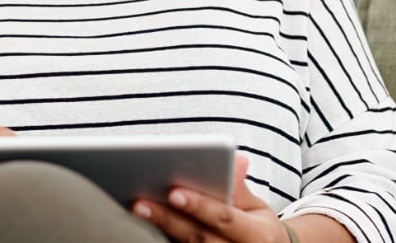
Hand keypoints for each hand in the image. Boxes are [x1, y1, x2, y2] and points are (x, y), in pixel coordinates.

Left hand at [132, 154, 288, 242]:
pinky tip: (143, 225)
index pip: (225, 218)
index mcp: (257, 237)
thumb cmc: (258, 229)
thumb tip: (236, 160)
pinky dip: (162, 238)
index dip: (200, 206)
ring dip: (160, 229)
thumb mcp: (258, 208)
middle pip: (198, 238)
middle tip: (140, 202)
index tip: (174, 192)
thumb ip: (241, 188)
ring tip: (137, 210)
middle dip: (168, 219)